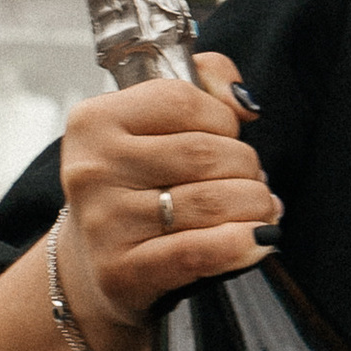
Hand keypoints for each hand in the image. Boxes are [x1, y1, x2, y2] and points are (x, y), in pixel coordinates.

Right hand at [55, 51, 278, 344]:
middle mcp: (92, 170)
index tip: (225, 139)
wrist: (94, 265)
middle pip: (206, 153)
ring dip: (255, 206)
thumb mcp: (156, 120)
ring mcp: (104, 223)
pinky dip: (241, 244)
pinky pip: (199, 251)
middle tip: (251, 183)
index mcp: (94, 121)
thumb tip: (243, 102)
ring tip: (258, 211)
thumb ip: (205, 79)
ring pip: (213, 202)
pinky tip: (258, 240)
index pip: (184, 101)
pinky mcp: (122, 271)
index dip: (223, 121)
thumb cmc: (138, 184)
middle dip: (247, 169)